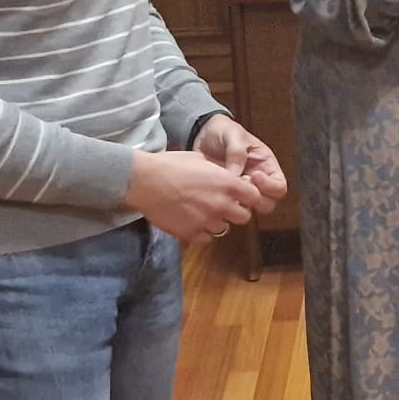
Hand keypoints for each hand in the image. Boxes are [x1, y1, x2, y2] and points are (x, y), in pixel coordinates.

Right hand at [123, 148, 264, 244]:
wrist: (143, 180)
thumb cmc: (170, 165)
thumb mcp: (201, 159)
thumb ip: (219, 172)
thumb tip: (226, 176)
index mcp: (227, 184)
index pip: (255, 197)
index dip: (249, 197)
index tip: (242, 196)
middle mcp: (221, 204)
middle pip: (244, 217)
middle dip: (236, 211)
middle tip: (222, 206)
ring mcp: (206, 221)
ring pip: (224, 229)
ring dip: (217, 222)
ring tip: (202, 212)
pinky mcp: (190, 233)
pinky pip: (205, 239)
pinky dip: (201, 233)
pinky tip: (191, 222)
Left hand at [192, 114, 287, 204]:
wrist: (202, 134)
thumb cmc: (224, 131)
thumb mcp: (233, 135)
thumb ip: (237, 152)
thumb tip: (236, 175)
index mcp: (266, 166)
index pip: (279, 186)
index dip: (270, 186)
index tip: (254, 175)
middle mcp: (257, 181)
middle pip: (268, 203)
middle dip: (254, 197)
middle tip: (239, 183)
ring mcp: (241, 189)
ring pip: (250, 209)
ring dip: (239, 203)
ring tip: (226, 188)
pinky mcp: (226, 194)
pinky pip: (230, 208)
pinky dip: (224, 204)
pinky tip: (215, 191)